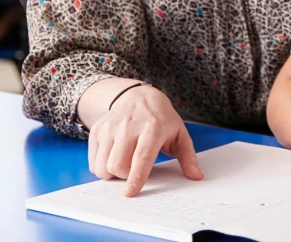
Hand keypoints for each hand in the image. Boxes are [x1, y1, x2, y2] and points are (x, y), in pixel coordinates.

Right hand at [86, 85, 202, 195]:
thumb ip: (188, 157)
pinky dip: (102, 166)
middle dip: (125, 176)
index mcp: (152, 128)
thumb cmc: (162, 119)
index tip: (131, 193)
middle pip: (118, 165)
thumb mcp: (179, 134)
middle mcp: (128, 126)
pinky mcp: (97, 130)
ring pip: (103, 165)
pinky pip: (93, 160)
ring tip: (124, 163)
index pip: (141, 157)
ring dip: (112, 173)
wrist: (139, 97)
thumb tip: (196, 176)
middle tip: (134, 170)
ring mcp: (110, 127)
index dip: (136, 177)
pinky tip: (114, 156)